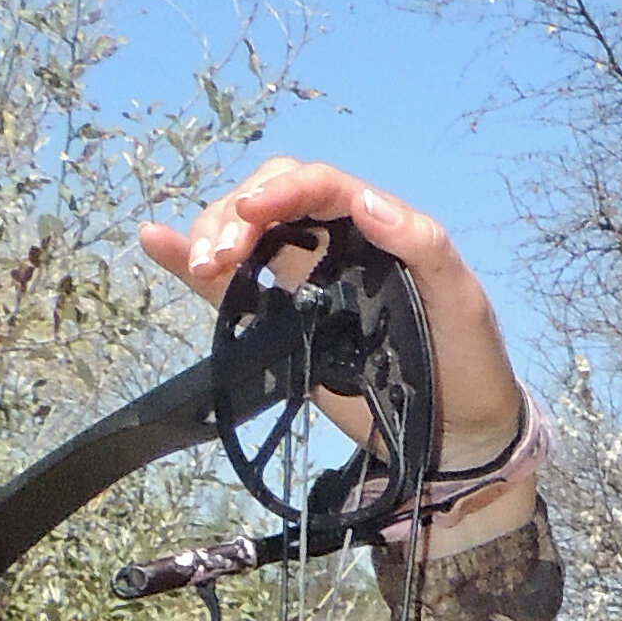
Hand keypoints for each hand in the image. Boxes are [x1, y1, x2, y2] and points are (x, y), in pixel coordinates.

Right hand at [137, 161, 540, 552]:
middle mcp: (331, 245)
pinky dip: (184, 261)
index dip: (280, 189)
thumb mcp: (462, 298)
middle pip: (267, 200)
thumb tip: (364, 201)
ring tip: (200, 264)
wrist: (456, 434)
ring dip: (209, 236)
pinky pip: (225, 284)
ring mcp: (301, 283)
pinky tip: (154, 241)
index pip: (317, 186)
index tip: (250, 213)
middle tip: (218, 257)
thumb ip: (422, 244)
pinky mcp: (278, 323)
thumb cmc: (467, 360)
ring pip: (241, 235)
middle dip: (234, 215)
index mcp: (374, 228)